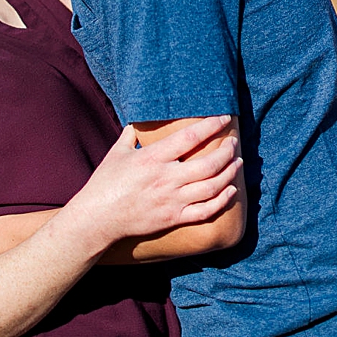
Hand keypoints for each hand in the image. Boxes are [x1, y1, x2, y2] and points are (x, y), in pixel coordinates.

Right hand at [61, 116, 239, 253]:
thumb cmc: (105, 183)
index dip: (211, 126)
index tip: (223, 118)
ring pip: (212, 186)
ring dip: (230, 173)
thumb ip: (130, 135)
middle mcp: (166, 178)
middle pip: (208, 163)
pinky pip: (206, 210)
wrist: (99, 217)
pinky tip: (230, 190)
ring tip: (237, 163)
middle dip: (227, 151)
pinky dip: (223, 200)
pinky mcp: (175, 218)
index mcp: (151, 158)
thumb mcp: (116, 153)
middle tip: (234, 144)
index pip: (189, 137)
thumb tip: (138, 122)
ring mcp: (172, 200)